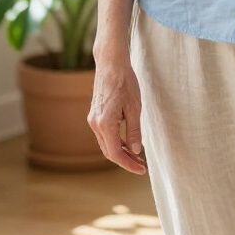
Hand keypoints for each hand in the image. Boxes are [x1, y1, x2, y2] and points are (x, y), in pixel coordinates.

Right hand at [87, 48, 147, 174]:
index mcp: (105, 124)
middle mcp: (95, 124)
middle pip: (109, 152)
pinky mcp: (95, 114)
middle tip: (142, 165)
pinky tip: (128, 142)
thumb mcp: (135, 108)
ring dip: (120, 152)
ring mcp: (93, 119)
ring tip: (137, 156)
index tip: (142, 170)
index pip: (116, 153)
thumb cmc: (125, 82)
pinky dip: (116, 141)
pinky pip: (104, 135)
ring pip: (106, 144)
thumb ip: (134, 131)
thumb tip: (136, 150)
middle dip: (125, 160)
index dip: (129, 164)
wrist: (111, 64)